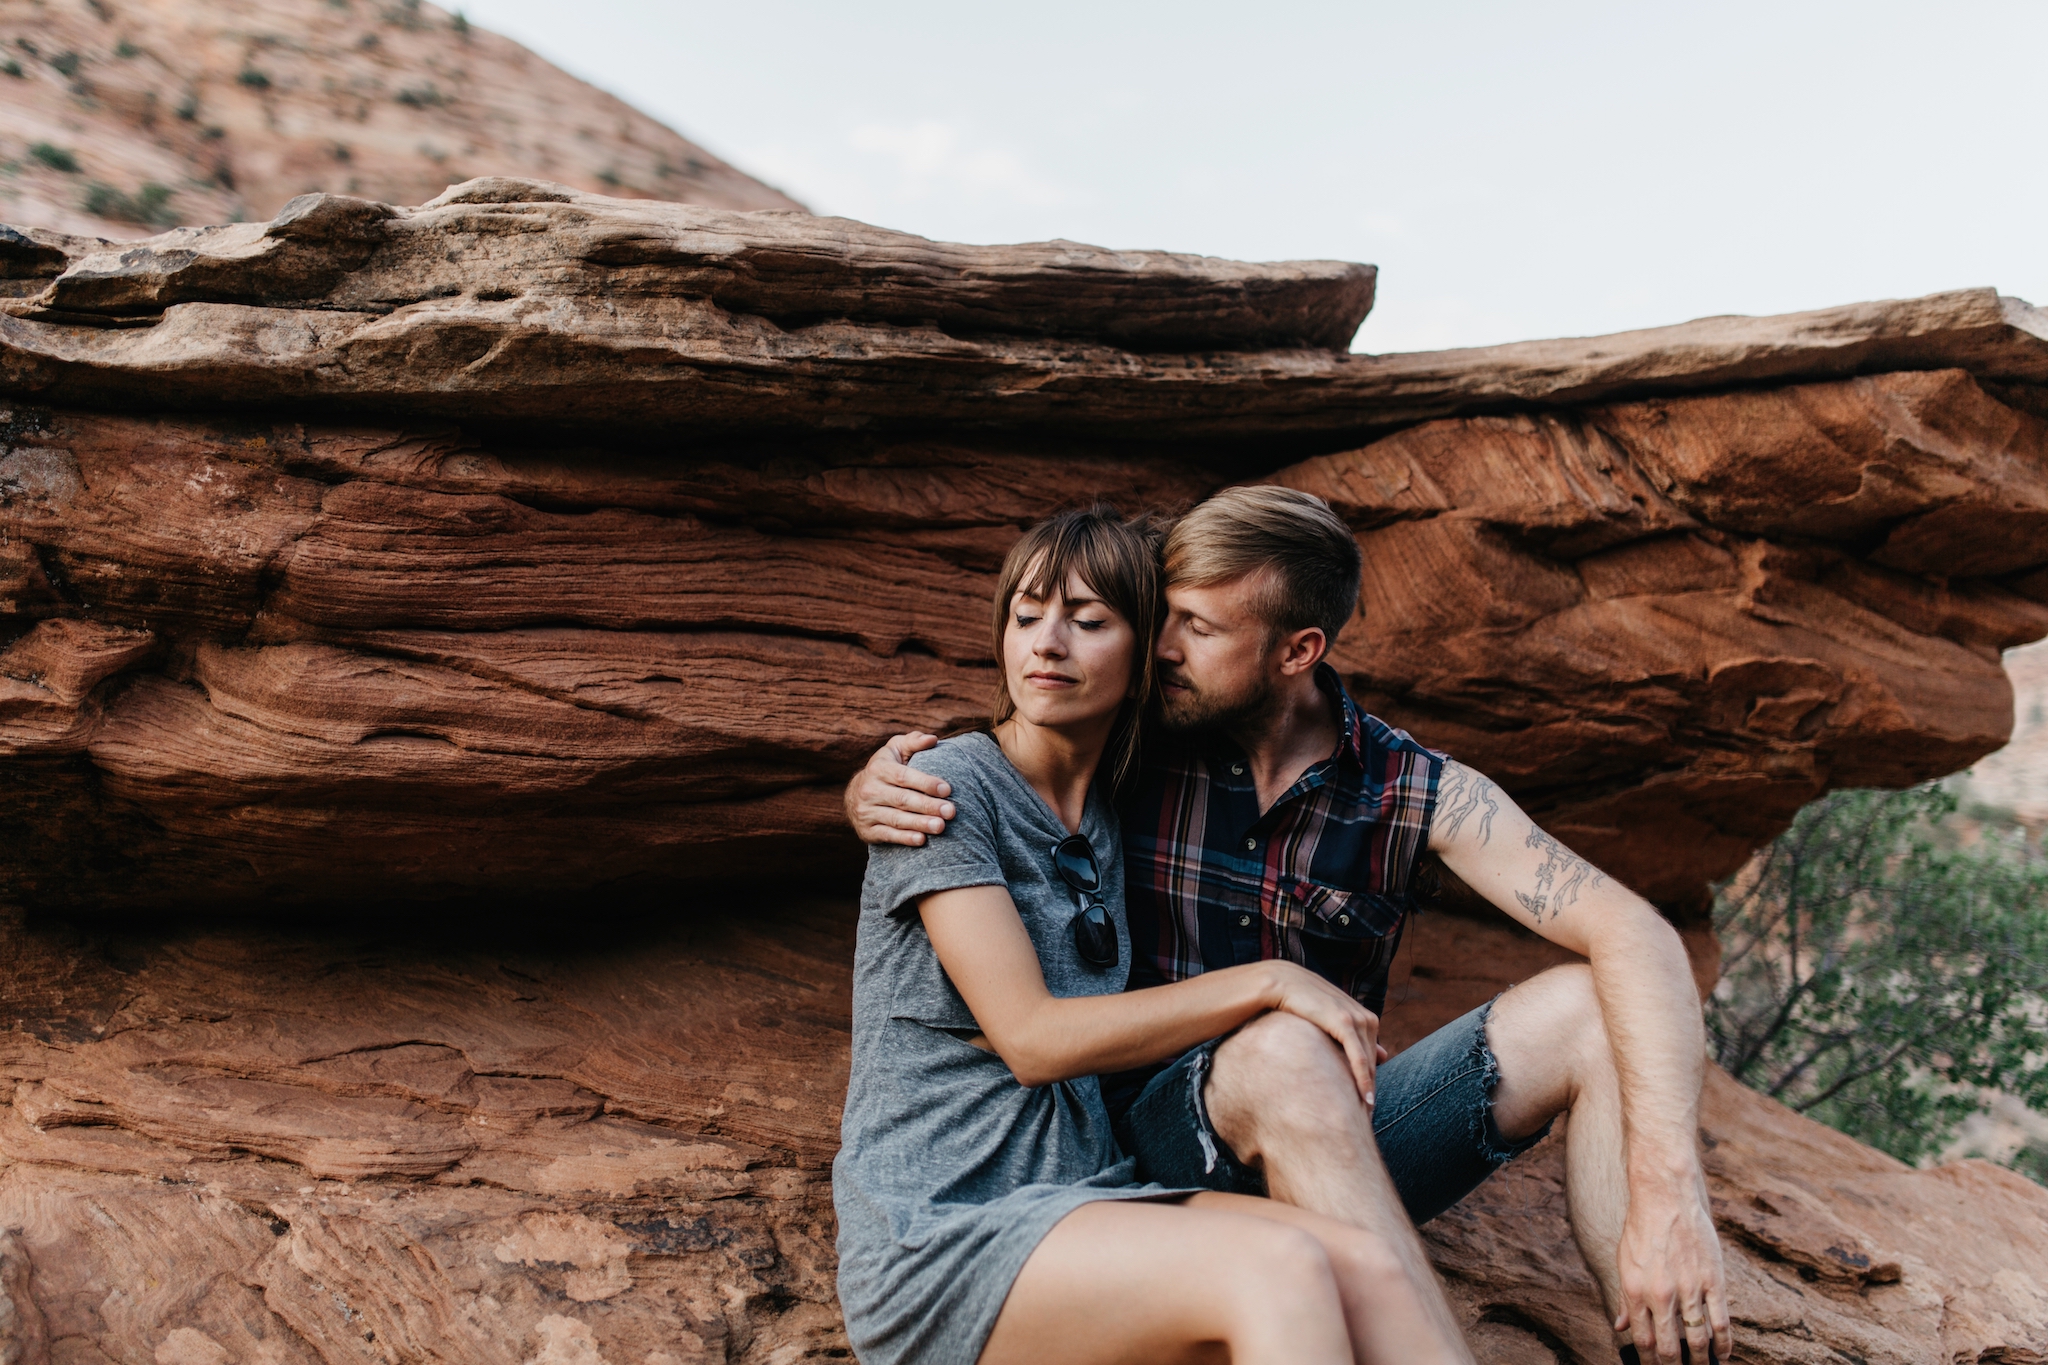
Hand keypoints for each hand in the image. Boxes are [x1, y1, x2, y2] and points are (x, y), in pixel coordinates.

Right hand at [844, 733, 955, 845]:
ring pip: (896, 819)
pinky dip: (904, 838)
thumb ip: (914, 742)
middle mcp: (869, 790)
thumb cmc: (886, 768)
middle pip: (902, 799)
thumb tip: (933, 739)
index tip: (947, 789)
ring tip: (941, 826)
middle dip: (928, 806)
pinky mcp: (867, 830)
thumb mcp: (895, 750)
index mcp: (878, 768)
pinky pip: (887, 835)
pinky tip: (921, 840)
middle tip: (951, 811)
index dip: (926, 783)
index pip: (903, 776)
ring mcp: (866, 811)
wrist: (855, 795)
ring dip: (920, 824)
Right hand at [1262, 961, 1388, 1105]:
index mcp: (1362, 1017)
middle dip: (1371, 1086)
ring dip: (1369, 1088)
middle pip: (1373, 1061)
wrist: (1281, 982)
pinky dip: (1363, 1078)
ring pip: (1369, 1062)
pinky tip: (1366, 1099)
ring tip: (1366, 1115)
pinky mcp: (1345, 1022)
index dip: (1369, 1079)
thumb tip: (1378, 1054)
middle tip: (1368, 1117)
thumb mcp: (1327, 1018)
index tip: (1365, 1104)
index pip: (1371, 1056)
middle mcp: (1365, 1018)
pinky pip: (1358, 1057)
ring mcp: (1357, 1019)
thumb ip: (1347, 1033)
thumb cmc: (1299, 1001)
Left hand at [1614, 1174, 1730, 1363]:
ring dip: (1701, 1361)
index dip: (1649, 1362)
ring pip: (1699, 1339)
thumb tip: (1620, 1327)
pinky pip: (1721, 1321)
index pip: (1643, 1340)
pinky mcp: (1713, 1280)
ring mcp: (1690, 1288)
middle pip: (1670, 1347)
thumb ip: (1623, 1299)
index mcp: (1635, 1291)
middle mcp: (1661, 1294)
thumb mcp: (1623, 1263)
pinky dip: (1724, 1342)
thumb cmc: (1641, 1230)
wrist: (1665, 1199)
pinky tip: (1724, 1353)